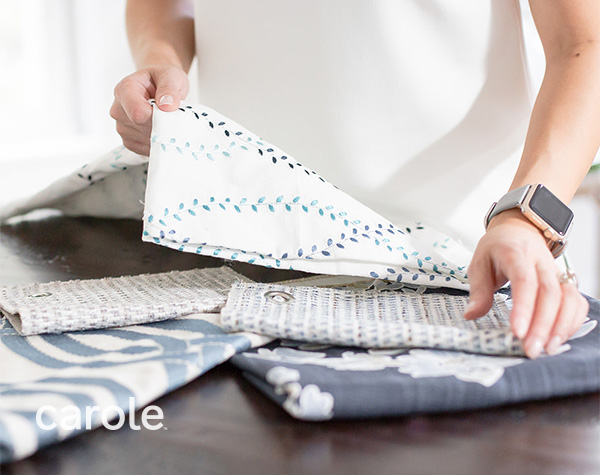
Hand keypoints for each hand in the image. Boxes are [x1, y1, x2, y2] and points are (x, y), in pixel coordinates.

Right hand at [110, 65, 189, 155]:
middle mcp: (118, 110)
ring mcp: (121, 127)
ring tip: (166, 121)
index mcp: (124, 90)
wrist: (158, 86)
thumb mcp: (170, 76)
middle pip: (142, 128)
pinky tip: (162, 131)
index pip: (138, 113)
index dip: (157, 118)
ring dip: (161, 135)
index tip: (170, 113)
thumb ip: (169, 88)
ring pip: (145, 141)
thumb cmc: (162, 79)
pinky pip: (145, 150)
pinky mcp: (129, 141)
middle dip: (162, 126)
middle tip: (172, 115)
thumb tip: (167, 105)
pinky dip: (158, 144)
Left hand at [463, 209, 588, 357]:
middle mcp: (542, 263)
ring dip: (561, 327)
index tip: (517, 331)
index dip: (523, 308)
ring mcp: (557, 272)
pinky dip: (572, 322)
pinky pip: (577, 302)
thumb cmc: (497, 248)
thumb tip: (471, 315)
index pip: (524, 282)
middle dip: (542, 325)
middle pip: (550, 294)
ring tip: (547, 349)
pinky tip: (558, 338)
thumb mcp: (479, 263)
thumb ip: (478, 291)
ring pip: (569, 299)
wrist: (518, 230)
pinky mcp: (565, 282)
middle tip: (531, 349)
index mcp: (516, 254)